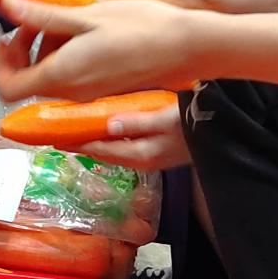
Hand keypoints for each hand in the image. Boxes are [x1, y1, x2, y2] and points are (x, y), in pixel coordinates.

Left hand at [0, 0, 207, 103]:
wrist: (187, 46)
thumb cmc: (141, 27)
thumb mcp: (86, 15)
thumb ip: (42, 15)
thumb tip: (7, 6)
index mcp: (62, 76)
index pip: (8, 87)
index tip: (7, 35)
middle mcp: (73, 93)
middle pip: (28, 82)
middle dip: (24, 50)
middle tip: (37, 20)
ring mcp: (91, 95)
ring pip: (52, 79)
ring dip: (48, 51)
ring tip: (67, 21)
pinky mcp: (107, 91)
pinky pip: (74, 80)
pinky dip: (69, 58)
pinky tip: (88, 33)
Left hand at [64, 100, 190, 172]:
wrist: (220, 131)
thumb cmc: (194, 123)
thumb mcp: (165, 119)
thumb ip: (136, 122)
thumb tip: (107, 125)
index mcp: (141, 154)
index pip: (101, 150)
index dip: (78, 145)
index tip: (57, 139)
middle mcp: (143, 160)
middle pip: (105, 154)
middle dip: (83, 146)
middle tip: (60, 136)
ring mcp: (151, 157)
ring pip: (115, 151)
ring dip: (96, 143)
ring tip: (78, 133)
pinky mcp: (157, 151)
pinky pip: (126, 146)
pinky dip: (111, 139)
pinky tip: (107, 130)